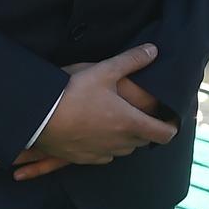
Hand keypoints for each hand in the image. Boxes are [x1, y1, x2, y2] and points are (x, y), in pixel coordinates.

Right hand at [0, 58, 169, 178]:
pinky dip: (108, 146)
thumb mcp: (104, 70)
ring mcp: (100, 153)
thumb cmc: (72, 92)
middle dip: (149, 129)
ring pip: (125, 150)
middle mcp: (119, 142)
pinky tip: (100, 133)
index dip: (172, 127)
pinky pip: (104, 156)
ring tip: (123, 122)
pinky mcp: (82, 159)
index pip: (164, 134)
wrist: (35, 117)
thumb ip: (132, 60)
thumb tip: (154, 50)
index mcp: (130, 123)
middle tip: (147, 115)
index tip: (173, 119)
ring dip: (128, 138)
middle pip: (145, 141)